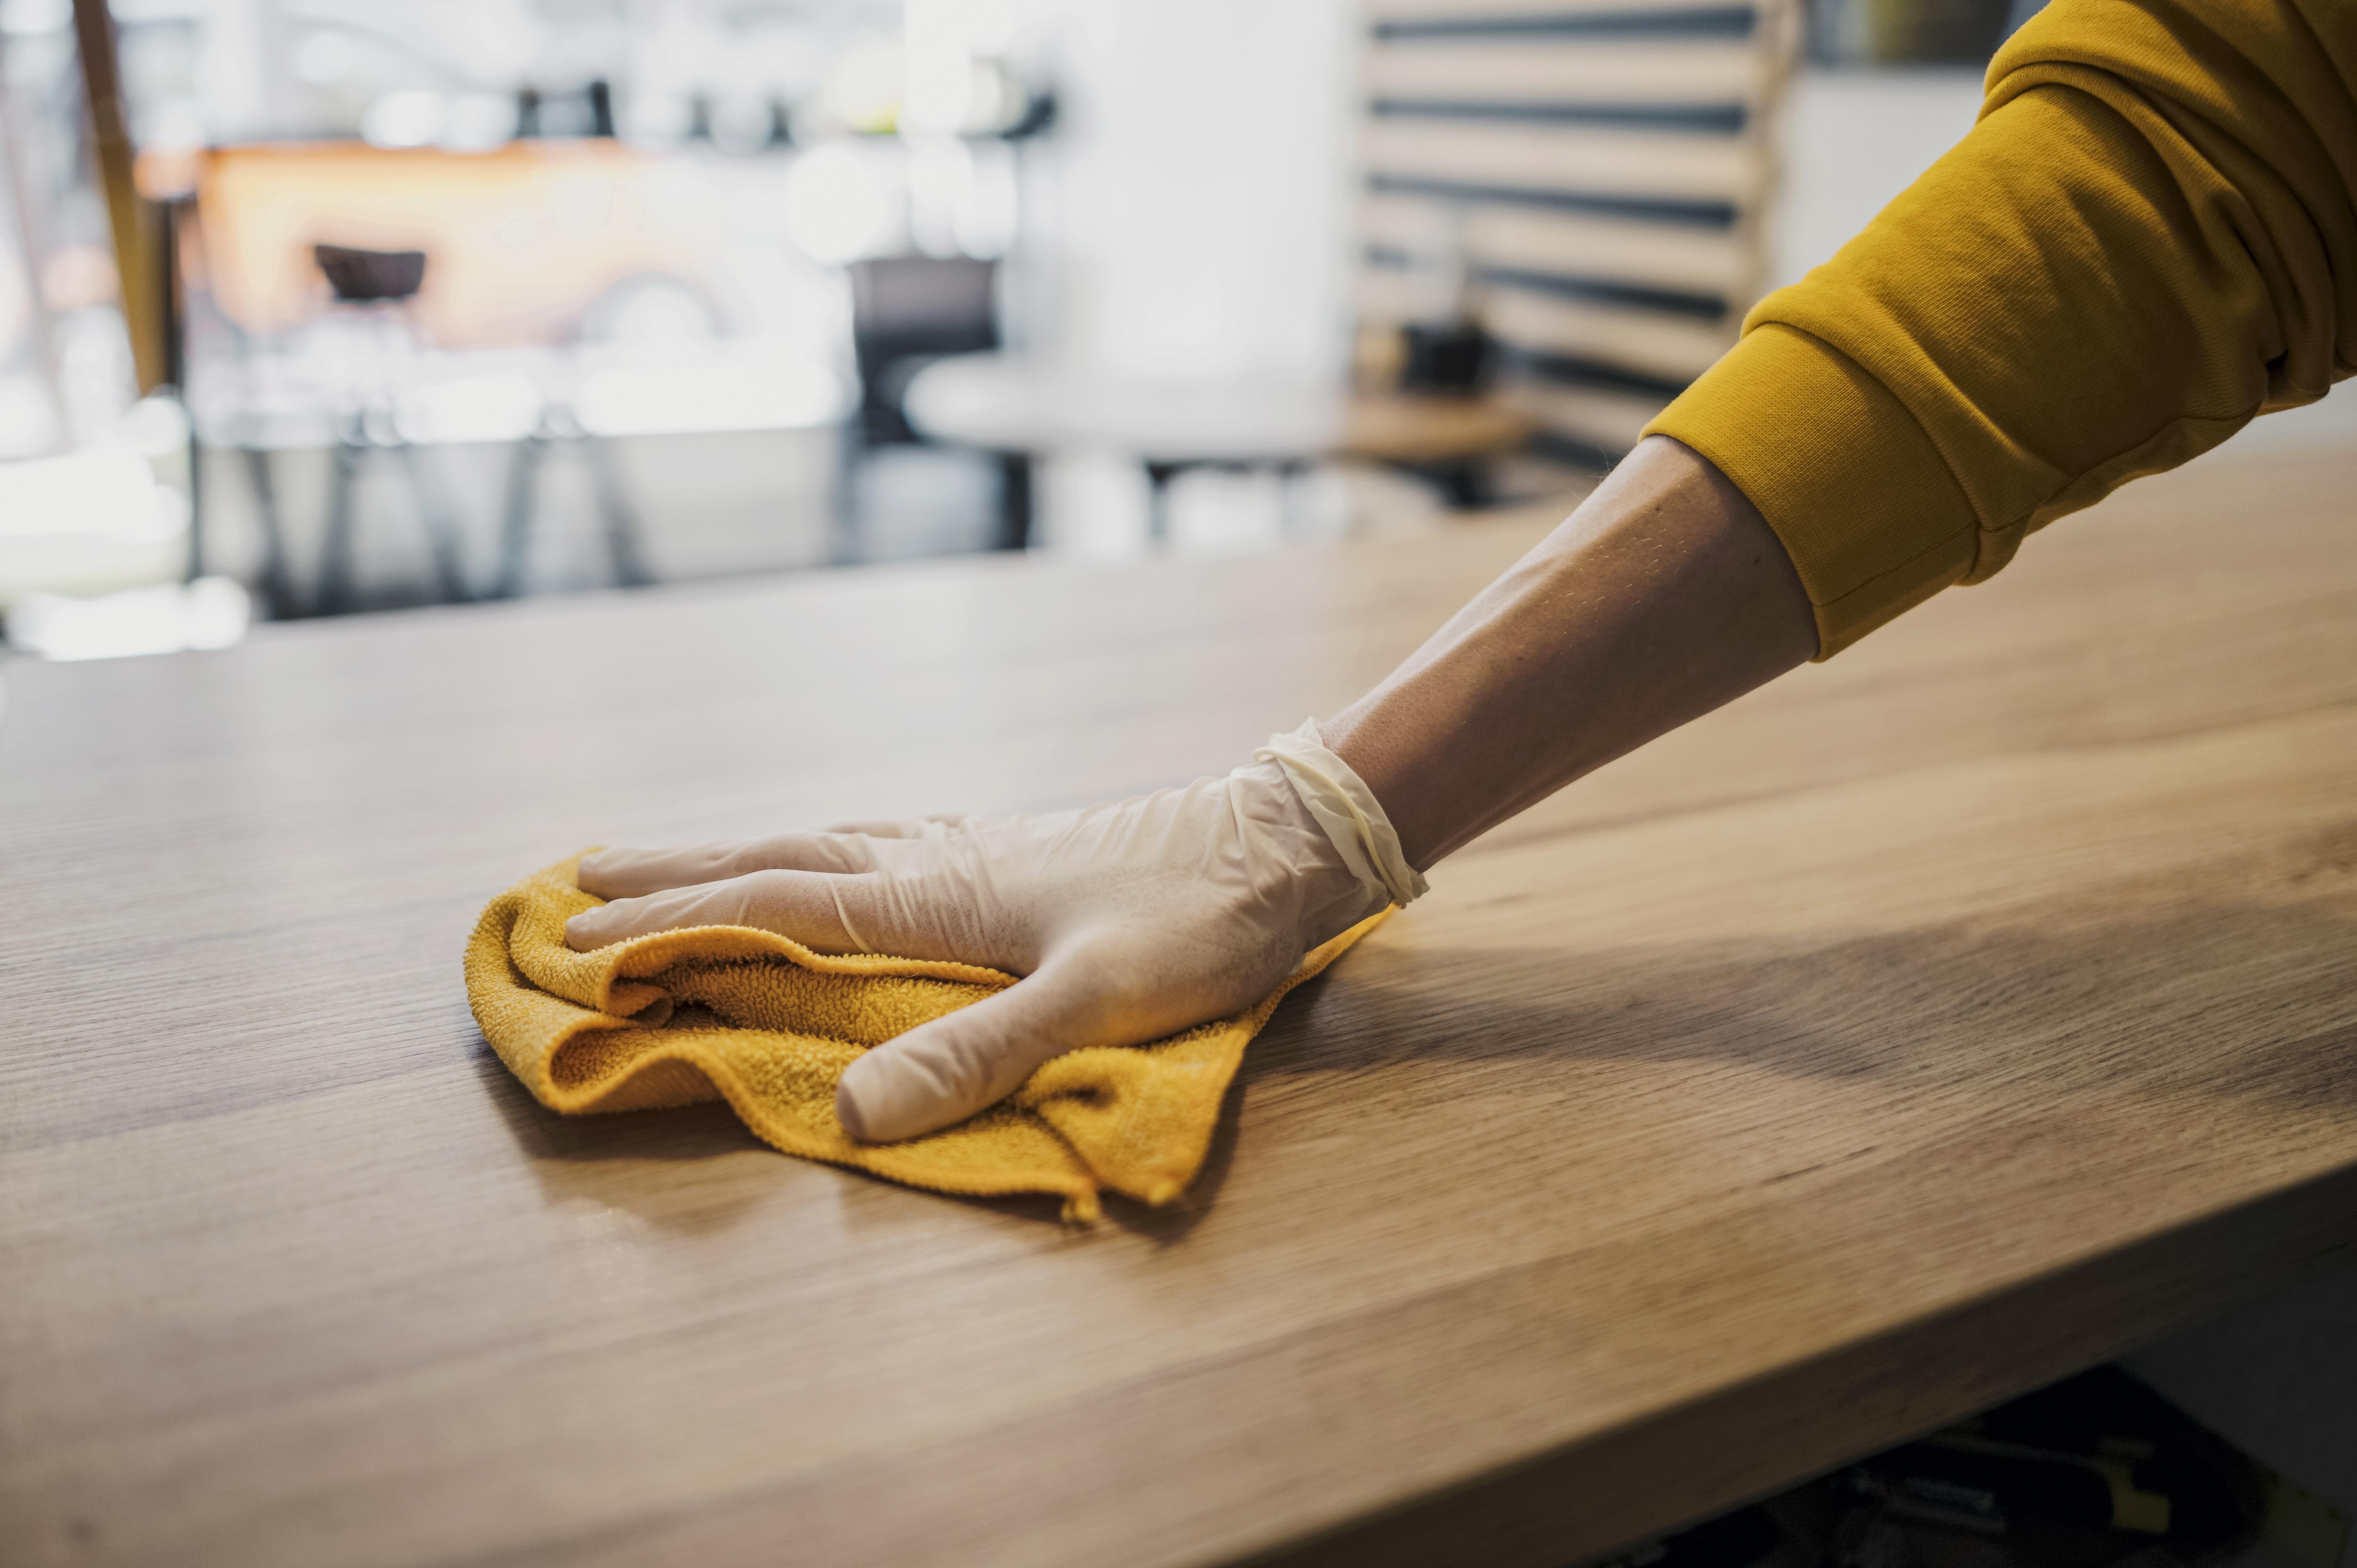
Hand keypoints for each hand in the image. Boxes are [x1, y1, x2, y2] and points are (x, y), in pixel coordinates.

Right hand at [564, 757, 1385, 1141]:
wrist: (1286, 840)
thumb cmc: (1199, 917)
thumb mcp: (1095, 998)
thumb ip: (977, 1052)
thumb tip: (851, 1113)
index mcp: (936, 894)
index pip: (772, 908)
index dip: (670, 928)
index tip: (574, 946)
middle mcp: (937, 858)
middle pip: (776, 858)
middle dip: (671, 874)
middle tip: (574, 880)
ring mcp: (974, 848)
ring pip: (821, 842)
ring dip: (735, 852)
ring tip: (670, 861)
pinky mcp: (1010, 852)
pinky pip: (877, 844)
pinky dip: (818, 852)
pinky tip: (828, 860)